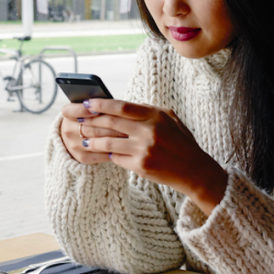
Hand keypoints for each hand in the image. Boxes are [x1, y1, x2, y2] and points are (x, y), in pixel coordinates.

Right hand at [60, 102, 126, 164]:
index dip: (83, 110)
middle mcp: (68, 130)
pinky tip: (125, 146)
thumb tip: (111, 104)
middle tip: (127, 124)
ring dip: (115, 138)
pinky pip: (101, 154)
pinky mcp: (82, 157)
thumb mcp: (88, 107)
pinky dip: (114, 151)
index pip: (71, 111)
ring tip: (129, 134)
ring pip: (97, 142)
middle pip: (91, 128)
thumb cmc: (90, 116)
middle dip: (110, 126)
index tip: (97, 109)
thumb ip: (97, 105)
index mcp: (68, 114)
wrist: (78, 134)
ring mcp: (74, 145)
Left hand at [79, 98, 227, 214]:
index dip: (102, 104)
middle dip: (92, 120)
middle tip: (79, 119)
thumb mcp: (170, 118)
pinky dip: (108, 154)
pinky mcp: (140, 166)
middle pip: (111, 122)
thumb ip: (147, 111)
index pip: (121, 106)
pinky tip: (101, 152)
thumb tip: (120, 106)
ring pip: (108, 142)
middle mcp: (148, 131)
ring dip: (93, 140)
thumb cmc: (181, 142)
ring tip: (85, 139)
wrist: (194, 170)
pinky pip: (116, 158)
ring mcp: (143, 150)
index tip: (87, 103)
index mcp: (155, 116)